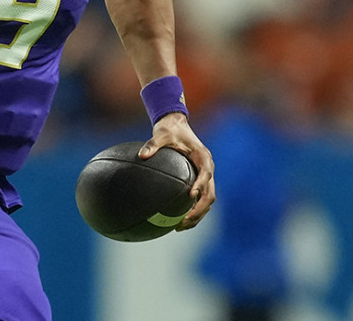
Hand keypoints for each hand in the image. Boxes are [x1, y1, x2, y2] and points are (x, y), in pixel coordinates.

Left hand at [139, 112, 214, 230]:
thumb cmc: (169, 130)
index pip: (206, 173)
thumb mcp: (161, 134)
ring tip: (180, 227)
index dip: (201, 185)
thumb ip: (153, 144)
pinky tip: (176, 220)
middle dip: (199, 209)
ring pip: (207, 200)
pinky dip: (192, 210)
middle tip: (184, 220)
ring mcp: (204, 176)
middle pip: (210, 194)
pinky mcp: (198, 180)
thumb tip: (142, 155)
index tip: (191, 195)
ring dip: (197, 215)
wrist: (176, 126)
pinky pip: (199, 199)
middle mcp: (207, 168)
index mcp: (203, 157)